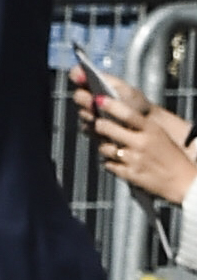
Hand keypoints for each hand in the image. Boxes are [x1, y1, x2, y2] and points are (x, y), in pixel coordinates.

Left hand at [84, 84, 196, 206]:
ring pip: (105, 148)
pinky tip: (113, 160)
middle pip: (110, 129)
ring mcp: (133, 159)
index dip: (111, 106)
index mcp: (151, 129)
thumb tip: (118, 116)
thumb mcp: (159, 134)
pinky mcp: (128, 174)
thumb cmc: (170, 154)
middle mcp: (141, 143)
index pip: (128, 114)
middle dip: (99, 125)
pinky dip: (108, 161)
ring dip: (103, 145)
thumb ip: (140, 125)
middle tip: (98, 123)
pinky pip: (108, 165)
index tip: (99, 99)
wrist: (181, 180)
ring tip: (109, 144)